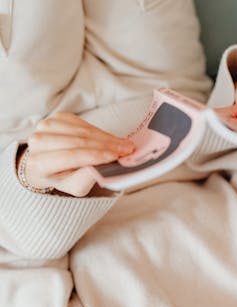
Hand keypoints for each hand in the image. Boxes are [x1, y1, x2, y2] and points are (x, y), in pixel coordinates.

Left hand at [20, 112, 134, 196]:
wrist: (50, 164)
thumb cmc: (64, 178)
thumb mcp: (75, 187)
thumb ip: (84, 180)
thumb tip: (99, 169)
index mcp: (38, 163)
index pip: (70, 156)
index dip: (95, 155)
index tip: (117, 157)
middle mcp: (37, 142)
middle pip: (77, 141)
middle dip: (106, 146)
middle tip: (127, 150)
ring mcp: (45, 126)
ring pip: (82, 131)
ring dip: (106, 138)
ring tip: (123, 145)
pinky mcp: (56, 117)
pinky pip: (82, 123)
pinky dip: (99, 132)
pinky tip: (111, 139)